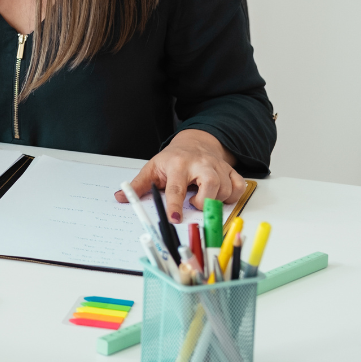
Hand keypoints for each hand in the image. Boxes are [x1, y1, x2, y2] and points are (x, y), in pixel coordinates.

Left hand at [113, 129, 244, 222]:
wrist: (194, 142)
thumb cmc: (173, 159)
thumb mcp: (153, 168)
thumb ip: (139, 185)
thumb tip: (120, 197)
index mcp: (178, 164)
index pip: (176, 187)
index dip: (175, 204)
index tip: (174, 219)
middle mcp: (200, 164)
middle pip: (211, 183)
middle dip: (205, 201)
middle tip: (195, 205)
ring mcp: (217, 167)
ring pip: (226, 187)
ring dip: (216, 200)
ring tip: (202, 197)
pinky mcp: (230, 170)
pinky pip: (239, 186)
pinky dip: (233, 195)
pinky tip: (219, 195)